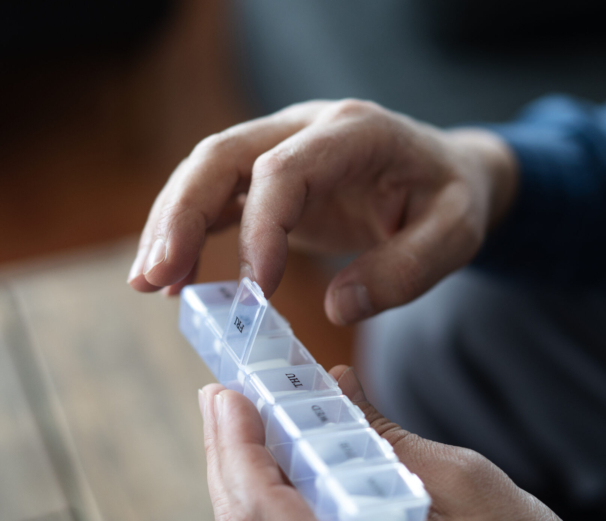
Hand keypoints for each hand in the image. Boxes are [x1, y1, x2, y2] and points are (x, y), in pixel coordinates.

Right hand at [129, 100, 517, 324]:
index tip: (259, 290)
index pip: (285, 168)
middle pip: (223, 155)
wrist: (447, 174)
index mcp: (354, 132)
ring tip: (150, 285)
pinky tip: (172, 279)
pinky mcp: (270, 177)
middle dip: (181, 214)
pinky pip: (219, 199)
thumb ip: (408, 270)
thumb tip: (339, 307)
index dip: (263, 226)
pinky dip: (190, 235)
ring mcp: (283, 147)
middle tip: (156, 277)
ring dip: (172, 226)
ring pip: (208, 173)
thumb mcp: (456, 234)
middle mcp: (307, 129)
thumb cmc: (451, 199)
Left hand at [198, 365, 590, 520]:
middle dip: (226, 457)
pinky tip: (279, 463)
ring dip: (241, 477)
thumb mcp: (462, 484)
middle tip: (222, 397)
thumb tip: (335, 384)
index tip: (226, 396)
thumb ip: (387, 438)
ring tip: (242, 421)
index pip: (263, 516)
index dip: (235, 452)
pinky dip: (268, 501)